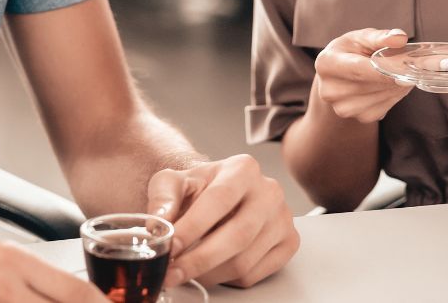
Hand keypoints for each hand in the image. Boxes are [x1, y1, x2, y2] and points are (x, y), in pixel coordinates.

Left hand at [145, 154, 298, 288]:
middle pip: (238, 235)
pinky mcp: (288, 242)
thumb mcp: (173, 182)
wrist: (218, 196)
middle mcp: (269, 191)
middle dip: (200, 259)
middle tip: (172, 272)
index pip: (220, 200)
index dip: (193, 227)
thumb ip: (163, 198)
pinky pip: (255, 274)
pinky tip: (212, 267)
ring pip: (245, 260)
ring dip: (209, 273)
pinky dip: (227, 278)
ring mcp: (283, 218)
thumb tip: (159, 221)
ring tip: (186, 270)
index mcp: (243, 169)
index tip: (170, 247)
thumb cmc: (197, 190)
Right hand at [312, 27, 414, 122]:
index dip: (383, 70)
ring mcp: (344, 108)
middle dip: (396, 75)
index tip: (405, 69)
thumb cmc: (350, 52)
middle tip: (414, 65)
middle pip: (372, 85)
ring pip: (382, 97)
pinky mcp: (360, 118)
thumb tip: (400, 38)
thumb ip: (379, 37)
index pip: (358, 70)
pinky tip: (392, 84)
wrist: (339, 76)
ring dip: (397, 85)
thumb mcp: (360, 38)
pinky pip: (386, 106)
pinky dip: (394, 95)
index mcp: (326, 64)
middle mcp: (330, 91)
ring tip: (399, 72)